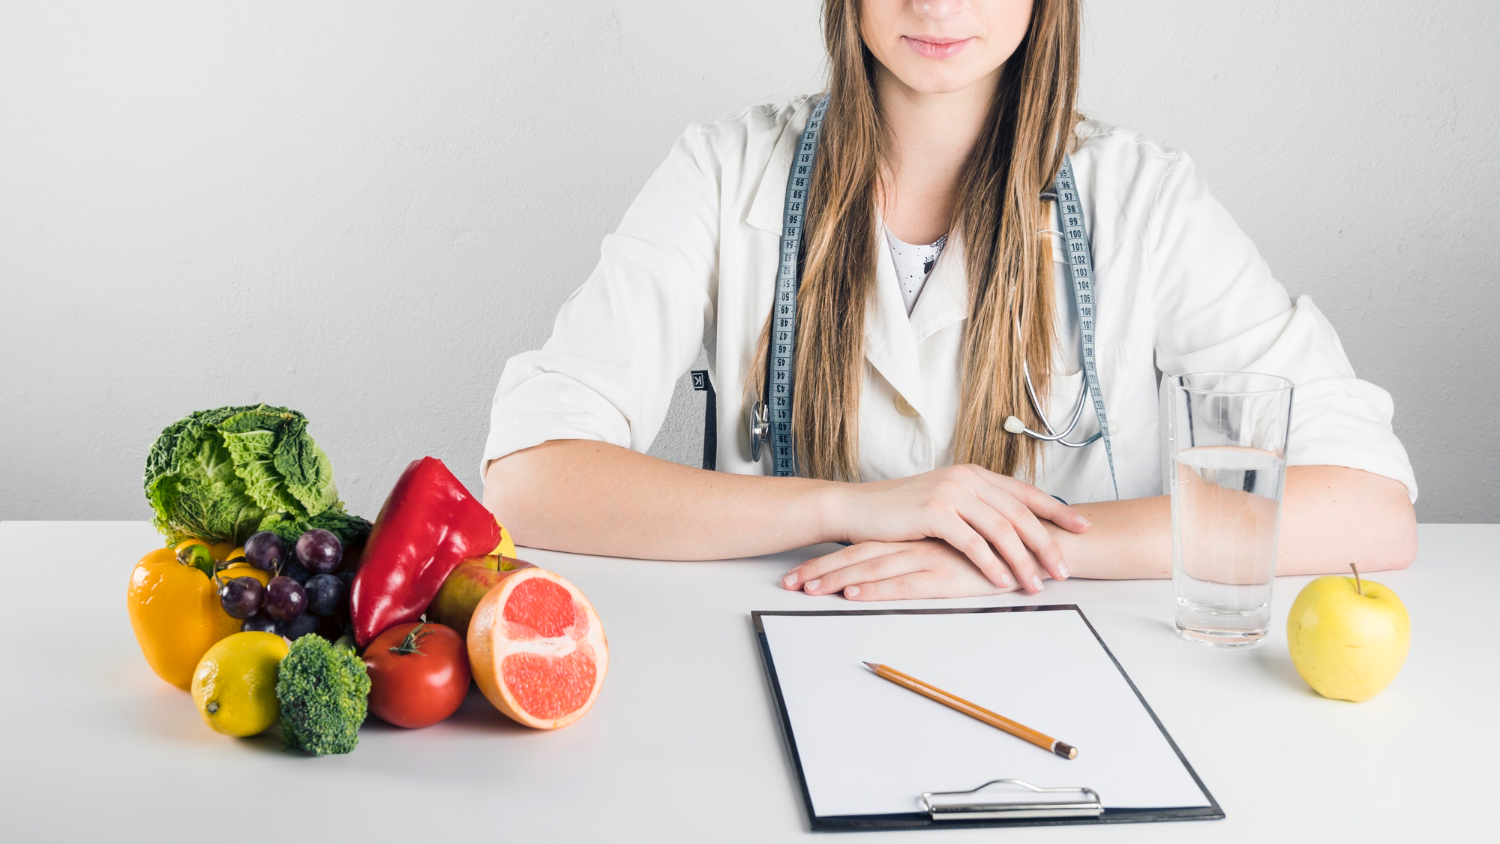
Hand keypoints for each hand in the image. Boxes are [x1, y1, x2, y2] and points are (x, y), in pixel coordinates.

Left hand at [784, 539, 1026, 599]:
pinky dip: (875, 589)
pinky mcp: (944, 574)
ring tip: (807, 590)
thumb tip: (894, 567)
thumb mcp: (949, 551)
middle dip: (819, 570)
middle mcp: (915, 543)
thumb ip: (924, 555)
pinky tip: (853, 594)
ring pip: (872, 568)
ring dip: (836, 580)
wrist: (1034, 545)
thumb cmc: (993, 552)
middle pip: (856, 556)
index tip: (798, 573)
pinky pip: (903, 583)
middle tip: (787, 583)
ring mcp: (927, 557)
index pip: (861, 547)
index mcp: (912, 537)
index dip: (828, 560)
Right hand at [814, 464, 1087, 593]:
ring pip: (1001, 529)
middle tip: (1064, 569)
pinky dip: (992, 565)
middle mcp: (966, 478)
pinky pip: (973, 543)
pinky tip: (1003, 581)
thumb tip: (1008, 526)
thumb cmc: (898, 511)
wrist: (857, 507)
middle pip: (1019, 513)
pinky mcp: (934, 513)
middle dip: (1046, 544)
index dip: (1056, 510)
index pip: (1024, 492)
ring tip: (1037, 583)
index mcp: (972, 474)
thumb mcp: (942, 500)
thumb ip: (974, 506)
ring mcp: (951, 494)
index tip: (1082, 527)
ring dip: (1023, 560)